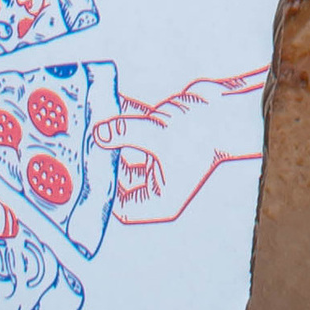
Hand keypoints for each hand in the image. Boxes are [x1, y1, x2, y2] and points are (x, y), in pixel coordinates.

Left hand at [89, 71, 268, 228]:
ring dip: (111, 135)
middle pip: (120, 176)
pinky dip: (125, 118)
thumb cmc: (201, 132)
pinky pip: (136, 131)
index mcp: (160, 198)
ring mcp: (160, 159)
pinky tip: (109, 101)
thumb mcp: (156, 134)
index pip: (121, 207)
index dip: (102, 192)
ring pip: (126, 151)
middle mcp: (159, 182)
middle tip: (80, 143)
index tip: (83, 173)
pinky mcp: (162, 137)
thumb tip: (97, 134)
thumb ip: (124, 133)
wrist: (229, 108)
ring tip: (89, 120)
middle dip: (103, 157)